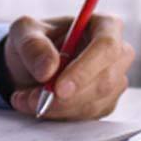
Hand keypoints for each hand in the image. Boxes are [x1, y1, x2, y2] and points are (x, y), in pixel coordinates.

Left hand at [2, 13, 133, 120]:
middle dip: (68, 96)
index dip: (85, 69)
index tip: (59, 88)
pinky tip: (36, 104)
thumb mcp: (24, 32)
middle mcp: (117, 53)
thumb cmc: (34, 40)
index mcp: (104, 25)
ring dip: (57, 107)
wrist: (31, 65)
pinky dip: (59, 114)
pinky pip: (87, 116)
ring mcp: (114, 80)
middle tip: (34, 98)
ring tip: (26, 98)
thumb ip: (33, 45)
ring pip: (94, 102)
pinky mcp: (105, 103)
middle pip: (105, 79)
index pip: (106, 46)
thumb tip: (49, 68)